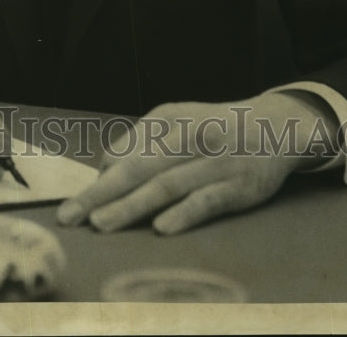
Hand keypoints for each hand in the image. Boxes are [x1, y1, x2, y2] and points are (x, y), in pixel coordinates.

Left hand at [56, 93, 337, 233]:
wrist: (277, 126)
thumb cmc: (216, 126)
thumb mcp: (179, 119)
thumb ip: (143, 138)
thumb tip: (106, 163)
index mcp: (170, 122)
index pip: (127, 153)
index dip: (100, 180)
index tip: (74, 203)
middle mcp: (190, 140)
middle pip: (139, 168)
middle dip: (101, 193)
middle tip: (70, 216)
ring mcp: (214, 164)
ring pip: (168, 186)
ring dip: (132, 205)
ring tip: (102, 223)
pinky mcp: (239, 187)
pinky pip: (208, 201)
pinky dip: (184, 214)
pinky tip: (162, 228)